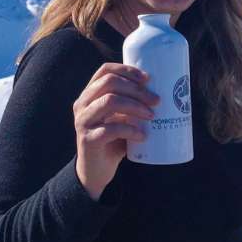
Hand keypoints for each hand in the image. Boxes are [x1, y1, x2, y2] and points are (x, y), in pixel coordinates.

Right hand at [73, 63, 159, 200]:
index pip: (104, 71)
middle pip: (109, 83)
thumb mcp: (118, 118)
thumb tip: (159, 94)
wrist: (95, 171)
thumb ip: (129, 106)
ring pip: (110, 101)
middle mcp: (82, 104)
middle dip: (136, 89)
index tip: (148, 78)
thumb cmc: (111, 140)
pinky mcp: (88, 140)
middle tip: (156, 100)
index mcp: (89, 95)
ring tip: (151, 116)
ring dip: (135, 106)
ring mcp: (83, 121)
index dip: (126, 70)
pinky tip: (142, 136)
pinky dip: (131, 130)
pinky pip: (111, 129)